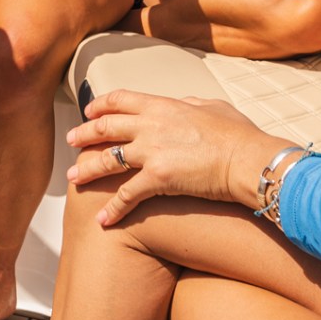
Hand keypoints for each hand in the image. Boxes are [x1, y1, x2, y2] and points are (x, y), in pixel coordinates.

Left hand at [64, 89, 291, 227]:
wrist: (248, 160)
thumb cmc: (238, 135)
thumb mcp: (212, 106)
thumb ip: (191, 103)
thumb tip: (183, 102)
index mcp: (162, 105)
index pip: (120, 99)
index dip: (100, 105)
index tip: (89, 111)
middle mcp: (150, 126)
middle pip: (105, 127)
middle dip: (84, 133)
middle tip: (71, 140)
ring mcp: (151, 152)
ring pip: (108, 159)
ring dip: (87, 169)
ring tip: (73, 178)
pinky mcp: (157, 179)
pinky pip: (127, 194)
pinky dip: (113, 208)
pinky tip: (102, 220)